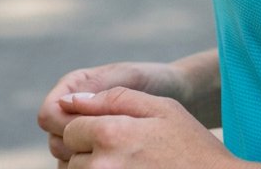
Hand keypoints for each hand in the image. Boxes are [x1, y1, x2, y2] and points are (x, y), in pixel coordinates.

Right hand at [38, 62, 186, 166]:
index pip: (48, 114)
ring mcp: (77, 134)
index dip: (66, 123)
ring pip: (63, 159)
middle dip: (78, 145)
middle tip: (112, 142)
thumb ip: (99, 87)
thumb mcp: (129, 78)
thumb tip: (65, 102)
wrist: (174, 96)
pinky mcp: (88, 153)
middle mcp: (69, 111)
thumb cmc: (153, 83)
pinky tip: (117, 162)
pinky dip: (90, 168)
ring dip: (85, 159)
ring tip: (118, 151)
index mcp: (74, 87)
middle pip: (54, 140)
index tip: (95, 126)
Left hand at [59, 88, 229, 168]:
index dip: (90, 126)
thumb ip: (115, 98)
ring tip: (128, 165)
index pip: (72, 128)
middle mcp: (101, 167)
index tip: (115, 131)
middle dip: (91, 151)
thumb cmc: (189, 144)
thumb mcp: (161, 108)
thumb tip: (71, 100)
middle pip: (72, 157)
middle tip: (126, 152)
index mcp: (111, 134)